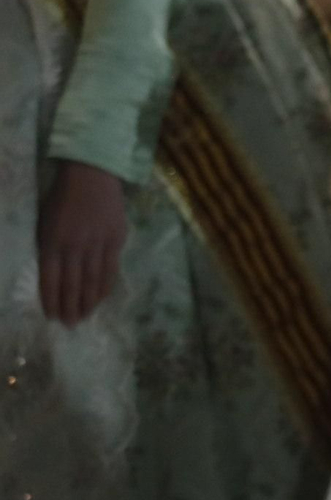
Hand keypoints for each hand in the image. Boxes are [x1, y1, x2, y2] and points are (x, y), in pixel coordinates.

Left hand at [38, 160, 126, 325]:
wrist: (93, 174)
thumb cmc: (63, 196)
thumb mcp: (46, 221)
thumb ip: (51, 247)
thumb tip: (56, 273)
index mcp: (53, 240)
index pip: (51, 278)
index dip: (52, 299)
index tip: (53, 317)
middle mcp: (75, 245)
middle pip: (73, 283)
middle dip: (71, 306)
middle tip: (71, 325)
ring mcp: (98, 243)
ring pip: (92, 279)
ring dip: (89, 301)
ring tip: (86, 317)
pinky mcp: (116, 239)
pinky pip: (110, 268)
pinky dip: (105, 285)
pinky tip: (101, 297)